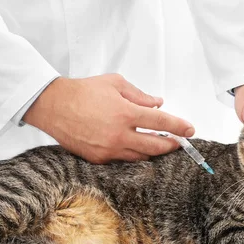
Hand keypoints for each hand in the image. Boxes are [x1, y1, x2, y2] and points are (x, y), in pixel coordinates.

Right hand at [23, 74, 194, 163]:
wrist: (53, 106)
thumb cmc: (83, 91)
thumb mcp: (115, 83)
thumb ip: (140, 95)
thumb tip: (158, 103)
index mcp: (125, 113)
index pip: (161, 122)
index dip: (179, 127)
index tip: (190, 130)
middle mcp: (119, 135)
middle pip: (155, 146)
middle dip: (171, 145)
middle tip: (178, 142)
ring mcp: (108, 150)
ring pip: (140, 156)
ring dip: (152, 151)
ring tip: (158, 143)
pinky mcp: (98, 159)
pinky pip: (122, 160)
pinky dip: (132, 154)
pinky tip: (136, 146)